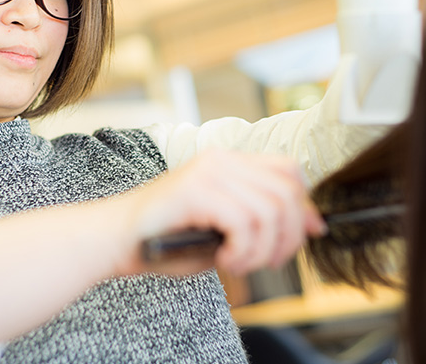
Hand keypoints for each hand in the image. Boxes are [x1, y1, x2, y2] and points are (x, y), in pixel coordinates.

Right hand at [115, 149, 325, 276]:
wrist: (114, 238)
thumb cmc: (165, 238)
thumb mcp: (224, 229)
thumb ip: (262, 221)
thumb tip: (310, 225)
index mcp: (228, 162)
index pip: (288, 170)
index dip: (305, 204)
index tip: (308, 234)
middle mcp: (220, 160)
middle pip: (287, 191)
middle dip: (289, 236)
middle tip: (268, 261)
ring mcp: (207, 172)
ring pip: (269, 211)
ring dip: (261, 250)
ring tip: (238, 264)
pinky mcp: (194, 191)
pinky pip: (244, 223)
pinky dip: (243, 252)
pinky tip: (224, 262)